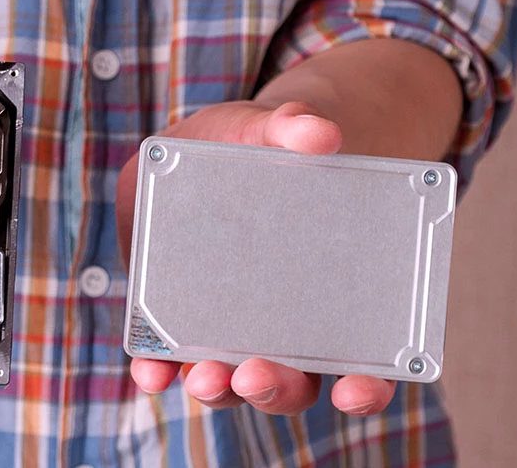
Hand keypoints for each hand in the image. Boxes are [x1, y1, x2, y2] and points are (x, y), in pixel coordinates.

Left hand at [115, 100, 397, 416]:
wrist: (205, 144)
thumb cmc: (256, 146)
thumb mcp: (271, 129)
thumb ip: (293, 127)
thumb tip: (321, 133)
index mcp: (327, 298)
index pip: (361, 365)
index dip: (365, 389)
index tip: (358, 387)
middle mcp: (282, 328)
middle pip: (290, 383)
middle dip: (274, 387)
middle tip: (255, 373)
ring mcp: (230, 328)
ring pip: (232, 381)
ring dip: (217, 387)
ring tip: (201, 376)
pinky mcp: (180, 317)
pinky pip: (172, 359)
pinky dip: (162, 370)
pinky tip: (151, 368)